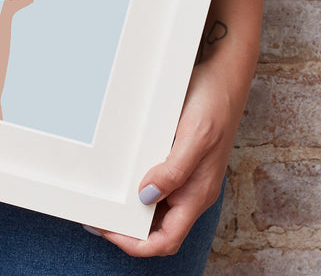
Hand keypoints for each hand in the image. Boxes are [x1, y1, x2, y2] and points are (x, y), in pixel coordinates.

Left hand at [86, 61, 238, 255]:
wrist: (223, 77)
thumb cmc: (214, 105)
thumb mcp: (194, 137)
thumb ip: (174, 171)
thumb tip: (146, 196)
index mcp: (197, 194)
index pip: (166, 239)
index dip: (136, 244)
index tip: (108, 231)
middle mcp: (192, 192)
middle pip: (158, 229)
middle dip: (127, 230)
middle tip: (97, 217)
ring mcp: (186, 178)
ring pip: (156, 209)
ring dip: (130, 211)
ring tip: (103, 202)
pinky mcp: (179, 161)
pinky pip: (156, 185)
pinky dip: (136, 189)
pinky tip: (120, 179)